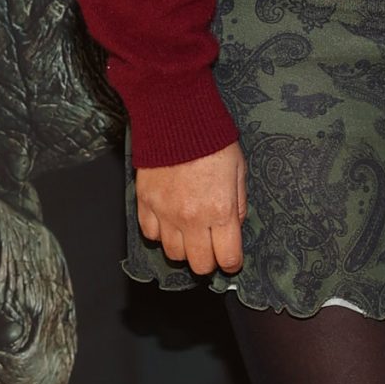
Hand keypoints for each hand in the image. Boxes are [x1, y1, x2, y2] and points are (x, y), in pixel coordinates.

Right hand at [135, 143, 247, 274]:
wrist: (177, 118)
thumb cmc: (212, 141)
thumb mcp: (239, 171)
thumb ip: (238, 204)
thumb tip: (234, 226)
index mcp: (220, 211)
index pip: (227, 258)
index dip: (231, 263)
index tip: (231, 258)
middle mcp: (191, 218)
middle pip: (198, 264)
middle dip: (208, 261)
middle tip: (211, 249)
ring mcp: (165, 213)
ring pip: (173, 254)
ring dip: (184, 248)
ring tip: (190, 233)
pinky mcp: (145, 203)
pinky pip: (150, 234)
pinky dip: (160, 233)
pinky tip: (169, 221)